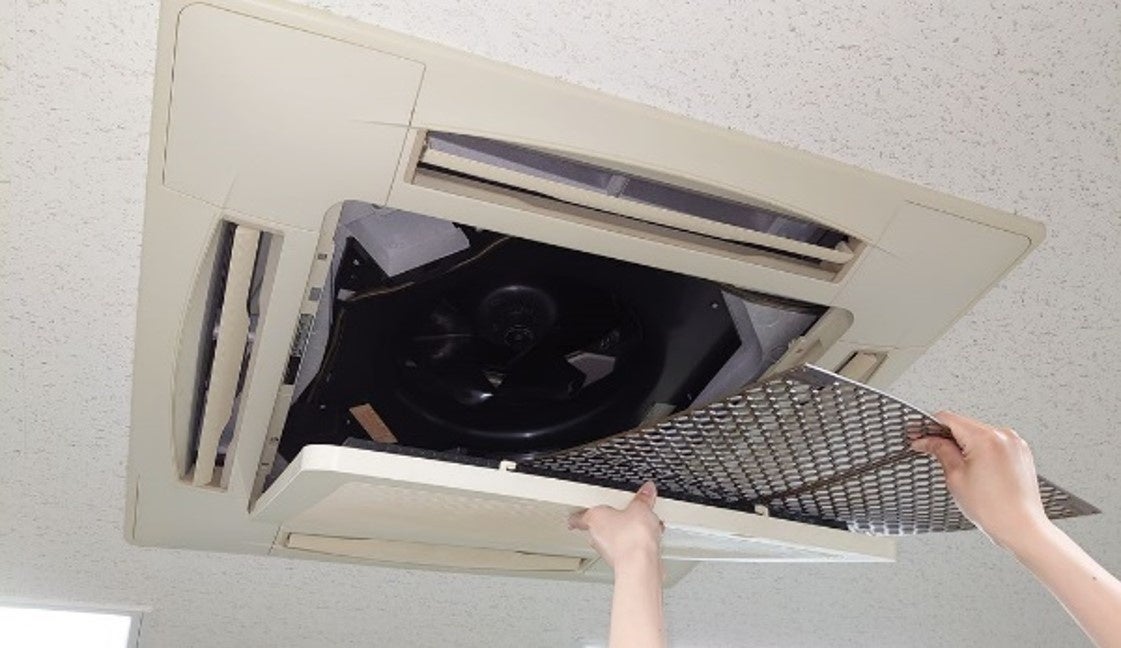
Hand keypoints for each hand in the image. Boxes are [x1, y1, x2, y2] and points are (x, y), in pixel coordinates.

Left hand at [569, 481, 663, 569]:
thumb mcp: (641, 508)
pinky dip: (636, 545)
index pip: (579, 517)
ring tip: (643, 527)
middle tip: (623, 513)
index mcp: (594, 518)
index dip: (579, 513)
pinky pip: (627, 549)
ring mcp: (608, 551)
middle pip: (600, 526)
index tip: (578, 512)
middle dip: (613, 520)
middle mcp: (597, 536)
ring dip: (626, 534)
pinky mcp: (620, 562)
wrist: (640, 563)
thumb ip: (642, 498)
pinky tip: (650, 540)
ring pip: (614, 538)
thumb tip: (646, 492)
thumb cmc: (631, 537)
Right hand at [911, 411, 1050, 548]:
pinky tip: (975, 469)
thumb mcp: (956, 477)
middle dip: (945, 437)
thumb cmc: (994, 509)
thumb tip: (928, 441)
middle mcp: (1003, 436)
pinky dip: (981, 450)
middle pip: (964, 425)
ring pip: (979, 434)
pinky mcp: (1021, 453)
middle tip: (930, 450)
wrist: (1021, 527)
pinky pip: (994, 443)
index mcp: (985, 438)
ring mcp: (1015, 443)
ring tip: (957, 467)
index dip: (928, 427)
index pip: (948, 419)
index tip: (918, 435)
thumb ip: (941, 451)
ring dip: (964, 444)